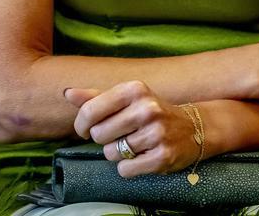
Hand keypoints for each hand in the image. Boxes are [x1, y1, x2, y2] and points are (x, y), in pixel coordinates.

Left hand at [64, 80, 201, 176]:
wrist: (191, 128)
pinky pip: (125, 170)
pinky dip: (128, 167)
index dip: (82, 124)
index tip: (86, 129)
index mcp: (134, 89)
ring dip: (117, 153)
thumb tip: (67, 93)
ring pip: (111, 154)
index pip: (90, 110)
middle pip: (99, 134)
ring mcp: (156, 132)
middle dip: (104, 139)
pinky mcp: (162, 156)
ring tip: (132, 144)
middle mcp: (146, 108)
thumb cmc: (150, 111)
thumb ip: (96, 96)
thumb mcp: (126, 97)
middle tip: (118, 135)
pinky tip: (140, 157)